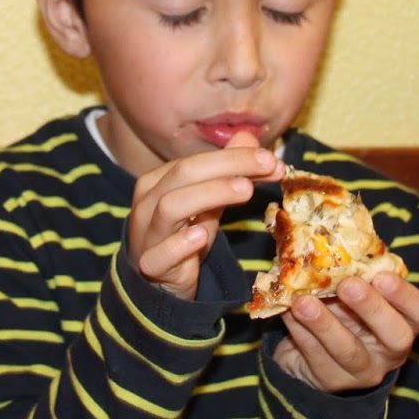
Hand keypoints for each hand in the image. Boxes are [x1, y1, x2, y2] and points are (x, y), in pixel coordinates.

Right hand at [126, 131, 285, 300]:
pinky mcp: (151, 266)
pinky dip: (178, 245)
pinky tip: (200, 236)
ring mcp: (146, 234)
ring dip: (210, 194)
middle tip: (267, 165)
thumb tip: (250, 138)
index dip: (234, 157)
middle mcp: (147, 202)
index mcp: (158, 181)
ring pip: (170, 207)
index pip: (194, 160)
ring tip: (245, 190)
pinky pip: (158, 255)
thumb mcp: (207, 201)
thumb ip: (227, 171)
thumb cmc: (182, 234)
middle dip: (228, 166)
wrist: (159, 280)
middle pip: (183, 174)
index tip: (271, 159)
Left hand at [272, 272, 418, 392]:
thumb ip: (352, 271)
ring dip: (324, 323)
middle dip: (372, 309)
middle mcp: (391, 351)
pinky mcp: (330, 380)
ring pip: (349, 351)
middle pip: (396, 337)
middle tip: (348, 284)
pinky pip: (315, 355)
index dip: (408, 296)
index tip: (382, 276)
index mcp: (405, 322)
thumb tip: (329, 238)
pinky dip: (300, 330)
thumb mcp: (352, 290)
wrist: (311, 352)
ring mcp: (363, 370)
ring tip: (303, 302)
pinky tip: (288, 311)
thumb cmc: (341, 309)